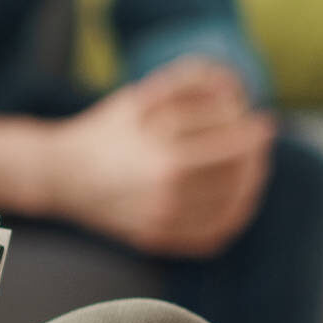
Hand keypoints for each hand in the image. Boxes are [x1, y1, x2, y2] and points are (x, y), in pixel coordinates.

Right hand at [45, 57, 274, 257]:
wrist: (60, 174)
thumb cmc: (105, 130)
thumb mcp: (141, 97)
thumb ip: (188, 84)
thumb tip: (234, 84)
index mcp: (164, 154)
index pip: (230, 142)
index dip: (251, 129)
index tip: (262, 120)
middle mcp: (165, 192)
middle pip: (236, 175)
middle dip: (256, 155)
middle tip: (261, 141)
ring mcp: (162, 220)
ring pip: (231, 207)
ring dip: (252, 184)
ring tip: (254, 167)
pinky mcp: (157, 239)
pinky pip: (213, 234)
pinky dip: (233, 216)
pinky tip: (237, 198)